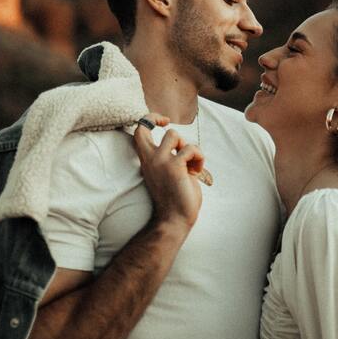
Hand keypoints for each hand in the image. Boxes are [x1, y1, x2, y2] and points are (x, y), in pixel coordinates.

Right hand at [132, 113, 203, 228]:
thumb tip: (184, 146)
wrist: (175, 219)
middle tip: (180, 145)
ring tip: (192, 164)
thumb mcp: (170, 172)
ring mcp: (160, 161)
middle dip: (167, 128)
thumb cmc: (176, 198)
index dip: (148, 119)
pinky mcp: (174, 166)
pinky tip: (197, 172)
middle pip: (148, 125)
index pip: (138, 131)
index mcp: (147, 161)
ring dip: (188, 147)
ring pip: (174, 134)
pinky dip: (199, 158)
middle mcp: (150, 159)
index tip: (163, 122)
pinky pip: (191, 149)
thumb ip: (172, 158)